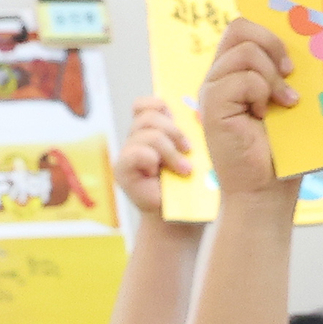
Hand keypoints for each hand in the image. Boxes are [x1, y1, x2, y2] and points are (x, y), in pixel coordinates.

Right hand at [117, 96, 199, 221]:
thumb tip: (199, 115)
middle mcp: (138, 139)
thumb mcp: (198, 155)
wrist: (184, 218)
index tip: (177, 118)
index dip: (158, 105)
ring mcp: (129, 153)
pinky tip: (159, 174)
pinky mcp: (123, 170)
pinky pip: (134, 153)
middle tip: (189, 150)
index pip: (145, 105)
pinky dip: (150, 159)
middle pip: (149, 116)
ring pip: (146, 134)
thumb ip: (194, 134)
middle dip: (173, 131)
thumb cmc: (194, 187)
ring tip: (184, 170)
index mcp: (155, 131)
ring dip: (168, 151)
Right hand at [197, 20, 295, 198]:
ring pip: (244, 53)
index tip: (292, 62)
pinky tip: (264, 117)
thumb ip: (287, 74)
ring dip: (271, 77)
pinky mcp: (212, 106)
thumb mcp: (289, 103)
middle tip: (289, 74)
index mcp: (235, 72)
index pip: (243, 28)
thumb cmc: (282, 151)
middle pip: (239, 28)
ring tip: (281, 104)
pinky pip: (242, 79)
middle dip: (272, 45)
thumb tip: (313, 43)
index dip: (269, 34)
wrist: (267, 190)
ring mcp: (212, 90)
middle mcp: (219, 76)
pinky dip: (262, 93)